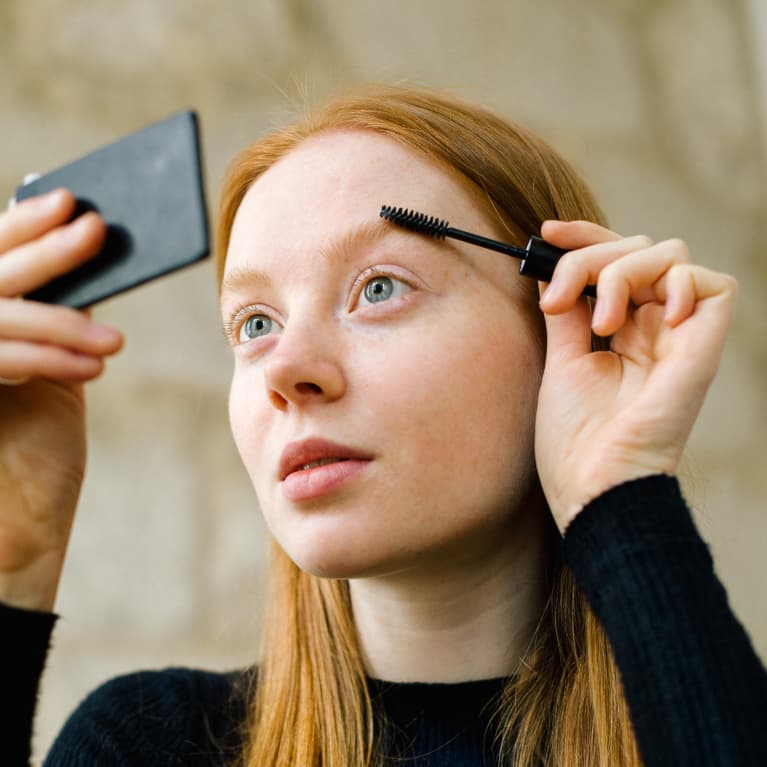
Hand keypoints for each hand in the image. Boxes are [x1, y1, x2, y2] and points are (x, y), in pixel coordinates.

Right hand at [0, 189, 123, 609]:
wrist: (16, 527)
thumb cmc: (33, 444)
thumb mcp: (49, 370)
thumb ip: (55, 320)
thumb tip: (93, 267)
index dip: (21, 224)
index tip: (69, 198)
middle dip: (41, 251)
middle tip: (95, 229)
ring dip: (58, 322)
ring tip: (112, 340)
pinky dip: (43, 360)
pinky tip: (91, 367)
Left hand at [534, 220, 736, 533]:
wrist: (593, 485)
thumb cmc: (573, 438)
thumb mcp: (562, 360)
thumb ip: (568, 311)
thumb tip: (554, 268)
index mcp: (620, 331)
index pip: (612, 260)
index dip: (584, 238)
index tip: (545, 232)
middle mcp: (651, 327)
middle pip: (637, 247)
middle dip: (591, 257)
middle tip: (559, 299)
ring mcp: (678, 335)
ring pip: (669, 255)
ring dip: (623, 273)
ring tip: (601, 324)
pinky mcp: (703, 347)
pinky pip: (715, 286)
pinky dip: (680, 284)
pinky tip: (648, 318)